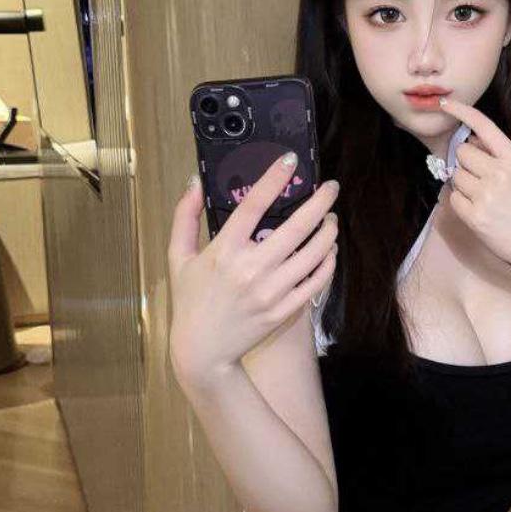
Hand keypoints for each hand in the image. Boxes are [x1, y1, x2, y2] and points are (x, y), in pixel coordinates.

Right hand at [166, 155, 338, 392]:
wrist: (202, 351)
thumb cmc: (190, 301)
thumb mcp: (179, 257)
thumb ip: (185, 217)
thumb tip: (195, 181)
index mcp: (224, 251)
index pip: (253, 205)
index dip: (273, 179)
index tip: (290, 160)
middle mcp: (250, 270)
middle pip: (296, 227)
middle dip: (319, 202)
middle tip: (331, 187)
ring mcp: (271, 292)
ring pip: (313, 254)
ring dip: (329, 231)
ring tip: (331, 218)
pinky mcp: (283, 311)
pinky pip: (316, 282)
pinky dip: (328, 263)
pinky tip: (329, 250)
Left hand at [438, 97, 510, 281]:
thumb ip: (497, 157)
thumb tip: (468, 141)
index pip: (484, 126)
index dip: (462, 111)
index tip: (445, 103)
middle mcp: (500, 174)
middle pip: (463, 153)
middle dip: (466, 163)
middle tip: (480, 179)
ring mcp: (486, 195)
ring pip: (455, 175)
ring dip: (463, 184)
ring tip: (483, 198)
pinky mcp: (475, 216)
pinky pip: (453, 198)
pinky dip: (461, 203)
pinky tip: (479, 211)